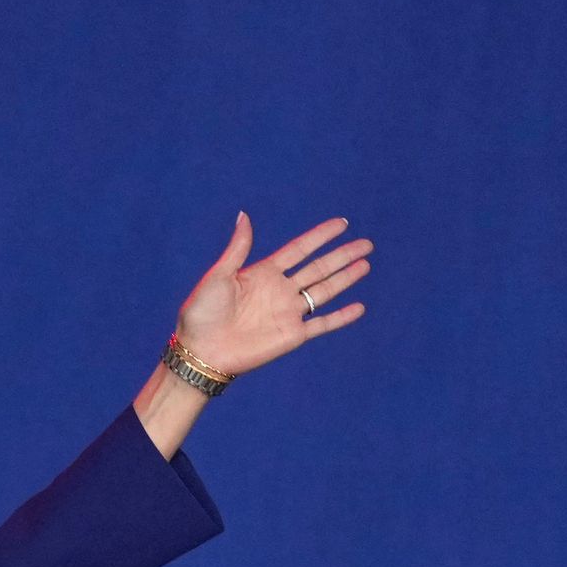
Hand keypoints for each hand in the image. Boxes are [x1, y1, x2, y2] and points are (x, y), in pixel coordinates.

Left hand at [173, 212, 373, 378]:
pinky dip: (341, 317)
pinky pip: (322, 324)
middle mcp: (280, 290)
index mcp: (264, 273)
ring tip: (366, 265)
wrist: (200, 351)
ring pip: (324, 291)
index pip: (300, 250)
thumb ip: (238, 248)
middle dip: (342, 256)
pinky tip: (359, 307)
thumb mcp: (219, 275)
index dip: (321, 236)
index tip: (342, 224)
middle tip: (366, 244)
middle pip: (319, 268)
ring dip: (345, 279)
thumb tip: (244, 215)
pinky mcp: (291, 336)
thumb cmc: (202, 313)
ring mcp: (288, 313)